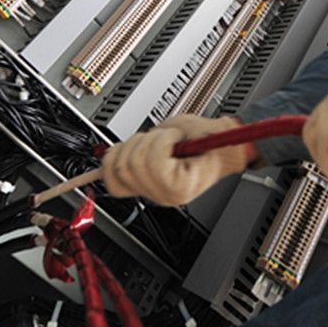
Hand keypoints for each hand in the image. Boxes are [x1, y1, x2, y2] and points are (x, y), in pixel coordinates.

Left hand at [101, 114, 252, 205]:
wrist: (216, 153)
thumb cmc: (210, 144)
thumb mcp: (194, 131)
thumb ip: (170, 133)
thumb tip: (149, 136)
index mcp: (180, 187)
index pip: (153, 163)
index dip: (162, 141)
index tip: (175, 136)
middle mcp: (162, 196)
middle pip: (129, 166)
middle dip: (144, 141)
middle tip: (163, 138)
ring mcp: (149, 193)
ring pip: (118, 168)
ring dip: (132, 146)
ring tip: (152, 142)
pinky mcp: (139, 187)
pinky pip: (112, 181)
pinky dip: (111, 163)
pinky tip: (117, 153)